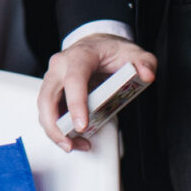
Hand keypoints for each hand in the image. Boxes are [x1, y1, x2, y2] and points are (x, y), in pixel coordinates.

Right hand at [35, 35, 156, 152]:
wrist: (96, 45)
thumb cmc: (110, 51)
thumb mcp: (132, 52)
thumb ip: (144, 62)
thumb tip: (147, 74)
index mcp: (79, 56)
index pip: (73, 80)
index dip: (75, 104)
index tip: (82, 125)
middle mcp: (60, 66)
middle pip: (47, 98)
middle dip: (55, 126)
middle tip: (70, 144)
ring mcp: (53, 78)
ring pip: (44, 108)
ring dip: (54, 131)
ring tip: (75, 145)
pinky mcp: (52, 90)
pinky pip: (48, 112)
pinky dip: (57, 128)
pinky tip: (72, 139)